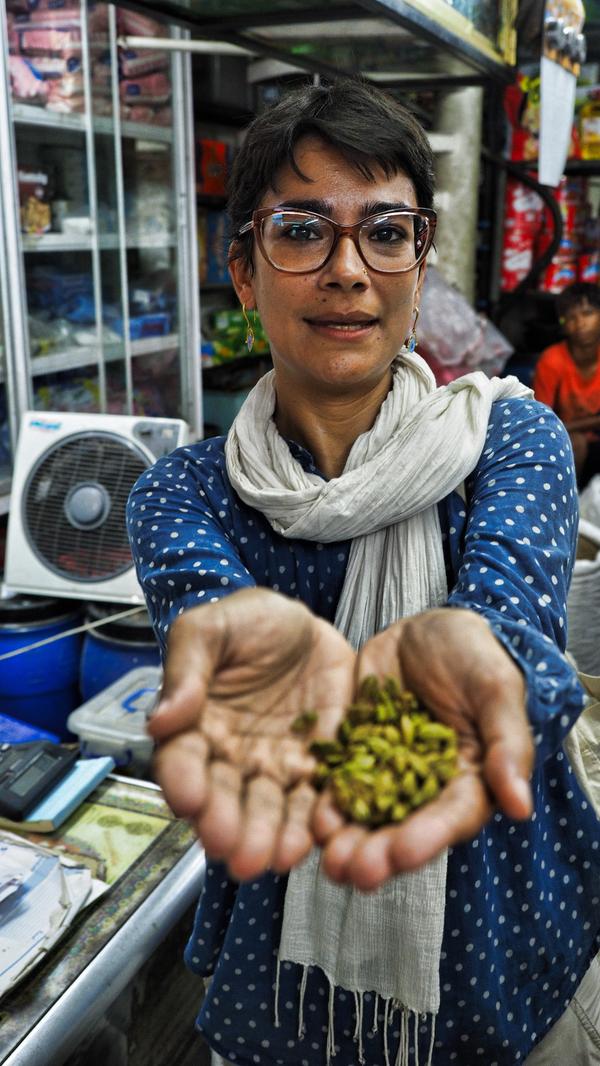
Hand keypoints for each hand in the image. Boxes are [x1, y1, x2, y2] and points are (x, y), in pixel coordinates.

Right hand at [149, 588, 354, 880]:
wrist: (301, 620)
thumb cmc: (245, 622)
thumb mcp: (209, 629)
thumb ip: (187, 668)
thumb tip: (162, 717)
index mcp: (197, 728)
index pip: (184, 763)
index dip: (185, 783)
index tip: (189, 800)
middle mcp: (235, 758)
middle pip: (229, 800)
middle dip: (231, 827)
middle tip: (235, 850)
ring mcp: (279, 765)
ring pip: (275, 810)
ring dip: (275, 836)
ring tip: (279, 856)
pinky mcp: (322, 763)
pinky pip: (323, 796)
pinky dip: (324, 819)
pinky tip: (326, 834)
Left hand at [313, 608, 533, 891]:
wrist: (427, 629)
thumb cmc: (473, 656)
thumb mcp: (494, 688)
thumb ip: (507, 743)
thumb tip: (520, 806)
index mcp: (468, 779)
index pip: (451, 817)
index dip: (428, 837)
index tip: (404, 852)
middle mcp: (424, 787)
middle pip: (403, 829)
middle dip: (379, 853)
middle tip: (355, 870)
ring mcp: (385, 772)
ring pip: (366, 816)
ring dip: (347, 842)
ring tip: (329, 860)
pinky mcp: (352, 753)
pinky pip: (335, 782)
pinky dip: (324, 803)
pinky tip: (309, 821)